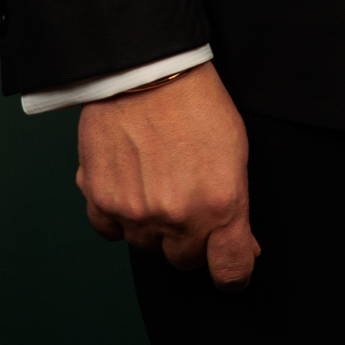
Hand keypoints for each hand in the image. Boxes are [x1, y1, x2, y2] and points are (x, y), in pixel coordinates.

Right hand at [76, 61, 257, 287]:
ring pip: (147, 247)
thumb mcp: (236, 151)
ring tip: (158, 180)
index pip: (230, 271)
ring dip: (154, 226)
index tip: (232, 268)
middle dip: (191, 240)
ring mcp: (136, 214)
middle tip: (190, 202)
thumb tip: (243, 249)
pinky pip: (111, 232)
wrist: (146, 70)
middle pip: (185, 260)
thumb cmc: (198, 103)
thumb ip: (236, 206)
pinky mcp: (101, 202)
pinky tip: (129, 183)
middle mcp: (177, 218)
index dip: (234, 274)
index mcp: (220, 205)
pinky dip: (119, 216)